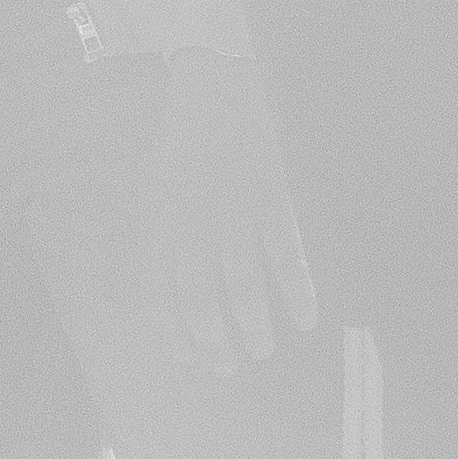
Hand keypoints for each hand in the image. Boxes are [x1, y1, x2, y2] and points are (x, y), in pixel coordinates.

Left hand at [135, 45, 318, 377]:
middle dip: (214, 343)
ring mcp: (234, 213)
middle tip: (228, 369)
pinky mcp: (273, 200)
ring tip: (262, 352)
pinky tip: (303, 321)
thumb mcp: (154, 192)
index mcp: (157, 223)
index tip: (191, 361)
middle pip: (200, 300)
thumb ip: (161, 243)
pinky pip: (286, 259)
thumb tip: (173, 303)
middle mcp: (191, 224)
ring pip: (243, 288)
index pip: (159, 296)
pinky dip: (297, 295)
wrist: (217, 89)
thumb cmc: (182, 148)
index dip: (174, 335)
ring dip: (254, 328)